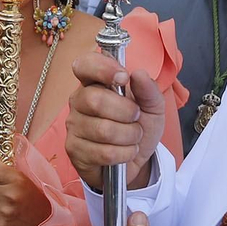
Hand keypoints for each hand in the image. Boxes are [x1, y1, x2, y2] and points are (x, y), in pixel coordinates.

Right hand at [65, 52, 168, 191]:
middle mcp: (78, 101)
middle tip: (135, 118)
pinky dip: (124, 153)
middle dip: (126, 112)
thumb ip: (149, 90)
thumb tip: (139, 74)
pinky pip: (103, 152)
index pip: (84, 65)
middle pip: (95, 100)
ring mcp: (73, 126)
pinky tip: (125, 152)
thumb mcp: (152, 107)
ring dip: (129, 136)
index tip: (123, 78)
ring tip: (133, 137)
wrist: (136, 160)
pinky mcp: (74, 150)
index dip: (102, 68)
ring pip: (103, 130)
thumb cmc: (139, 127)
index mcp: (95, 83)